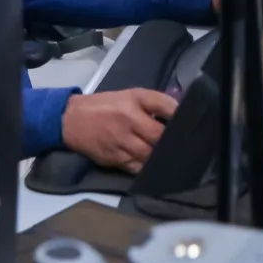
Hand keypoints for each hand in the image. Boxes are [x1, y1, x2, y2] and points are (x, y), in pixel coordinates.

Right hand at [60, 87, 176, 171]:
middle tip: (182, 146)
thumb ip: (154, 103)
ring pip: (149, 154)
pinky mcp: (113, 157)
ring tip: (170, 158)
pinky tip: (153, 166)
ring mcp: (120, 140)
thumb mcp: (130, 95)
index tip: (191, 124)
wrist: (71, 119)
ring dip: (160, 157)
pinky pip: (136, 167)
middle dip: (171, 141)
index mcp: (135, 99)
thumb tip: (178, 113)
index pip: (165, 106)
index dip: (180, 117)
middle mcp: (129, 119)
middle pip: (159, 135)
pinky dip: (146, 167)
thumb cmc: (105, 106)